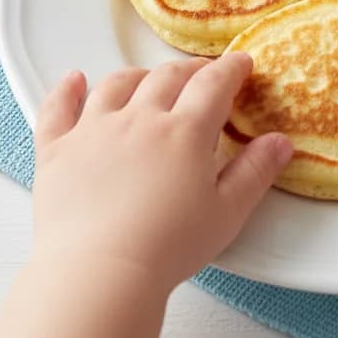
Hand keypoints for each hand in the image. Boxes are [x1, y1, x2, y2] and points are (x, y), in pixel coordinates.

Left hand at [32, 55, 292, 291]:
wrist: (99, 274)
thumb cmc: (166, 248)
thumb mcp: (227, 213)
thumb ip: (255, 172)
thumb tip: (280, 142)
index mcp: (184, 131)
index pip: (214, 83)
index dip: (231, 68)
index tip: (240, 63)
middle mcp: (140, 118)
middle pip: (167, 76)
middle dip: (190, 69)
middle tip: (202, 73)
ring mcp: (94, 130)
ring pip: (117, 84)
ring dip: (137, 76)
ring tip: (147, 79)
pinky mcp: (56, 150)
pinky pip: (57, 108)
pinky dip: (65, 90)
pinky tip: (74, 79)